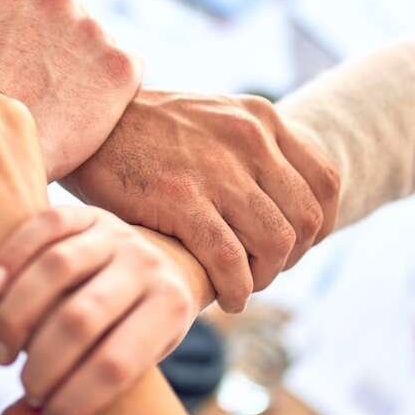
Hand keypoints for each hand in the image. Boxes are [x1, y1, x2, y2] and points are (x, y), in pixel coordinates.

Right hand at [0, 0, 142, 180]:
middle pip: (68, 14)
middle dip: (60, 43)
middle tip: (45, 83)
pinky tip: (88, 115)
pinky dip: (112, 93)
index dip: (29, 31)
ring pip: (97, 44)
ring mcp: (92, 26)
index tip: (24, 59)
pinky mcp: (122, 64)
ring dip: (87, 67)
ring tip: (64, 104)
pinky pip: (124, 74)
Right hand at [0, 206, 195, 414]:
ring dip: (17, 316)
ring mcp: (118, 233)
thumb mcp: (133, 358)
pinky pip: (45, 226)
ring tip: (1, 353)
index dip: (78, 400)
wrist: (165, 263)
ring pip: (57, 268)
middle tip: (24, 384)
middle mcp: (148, 265)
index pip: (117, 364)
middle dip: (44, 363)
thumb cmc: (141, 324)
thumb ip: (78, 388)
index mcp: (170, 306)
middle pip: (82, 318)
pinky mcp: (90, 213)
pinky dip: (11, 256)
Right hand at [62, 90, 339, 312]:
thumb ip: (250, 148)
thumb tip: (280, 199)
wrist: (88, 119)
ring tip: (243, 284)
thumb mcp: (213, 117)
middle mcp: (249, 139)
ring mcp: (217, 169)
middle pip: (306, 219)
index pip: (325, 181)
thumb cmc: (148, 129)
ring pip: (276, 243)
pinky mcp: (181, 199)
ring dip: (265, 276)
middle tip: (263, 268)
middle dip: (292, 256)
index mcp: (261, 119)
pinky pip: (230, 260)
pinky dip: (236, 289)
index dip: (320, 224)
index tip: (297, 244)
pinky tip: (225, 297)